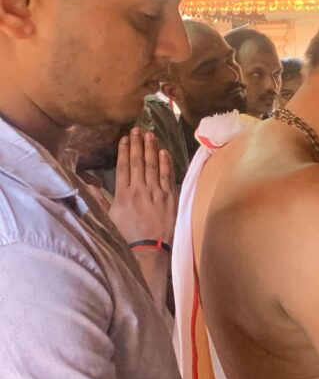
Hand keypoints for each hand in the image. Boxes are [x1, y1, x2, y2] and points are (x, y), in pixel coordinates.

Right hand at [108, 128, 175, 244]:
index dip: (124, 150)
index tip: (125, 138)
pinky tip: (164, 152)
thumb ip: (99, 199)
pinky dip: (166, 163)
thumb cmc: (126, 236)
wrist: (149, 250)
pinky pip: (167, 176)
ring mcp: (156, 192)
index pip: (124, 167)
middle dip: (138, 144)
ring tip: (150, 134)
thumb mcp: (108, 218)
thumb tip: (88, 183)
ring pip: (153, 166)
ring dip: (152, 148)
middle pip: (139, 162)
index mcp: (123, 194)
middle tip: (138, 129)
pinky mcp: (170, 197)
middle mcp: (139, 190)